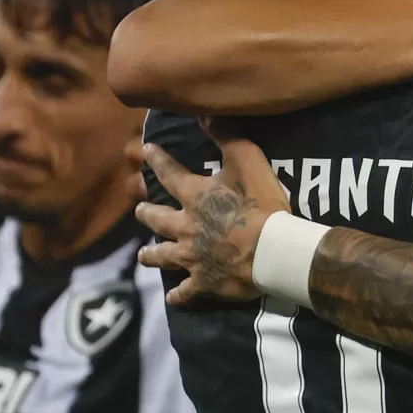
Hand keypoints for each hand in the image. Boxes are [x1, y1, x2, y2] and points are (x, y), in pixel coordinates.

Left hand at [135, 135, 288, 304]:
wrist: (273, 250)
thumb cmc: (261, 203)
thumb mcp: (247, 160)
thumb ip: (226, 137)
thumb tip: (203, 113)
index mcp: (194, 196)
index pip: (169, 174)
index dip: (157, 160)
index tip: (146, 151)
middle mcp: (186, 227)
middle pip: (158, 220)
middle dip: (146, 213)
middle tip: (139, 211)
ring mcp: (192, 257)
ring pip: (164, 256)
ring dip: (152, 255)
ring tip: (143, 255)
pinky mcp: (204, 282)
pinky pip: (186, 291)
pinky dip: (178, 296)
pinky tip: (171, 299)